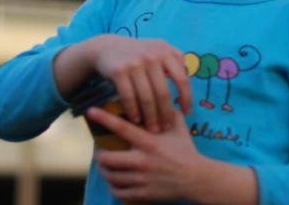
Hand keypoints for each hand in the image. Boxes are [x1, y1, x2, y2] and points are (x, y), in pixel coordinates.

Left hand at [88, 106, 202, 202]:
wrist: (197, 179)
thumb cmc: (187, 151)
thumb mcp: (179, 129)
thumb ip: (168, 111)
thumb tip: (162, 96)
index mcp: (149, 142)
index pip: (122, 128)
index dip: (104, 119)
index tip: (91, 111)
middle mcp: (143, 161)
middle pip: (108, 159)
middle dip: (99, 155)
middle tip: (99, 152)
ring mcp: (141, 179)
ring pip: (111, 177)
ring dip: (105, 171)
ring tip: (106, 167)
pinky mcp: (142, 194)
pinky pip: (118, 192)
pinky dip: (113, 186)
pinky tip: (116, 182)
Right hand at [92, 35, 191, 132]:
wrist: (108, 47)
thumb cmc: (139, 53)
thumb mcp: (158, 50)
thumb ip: (174, 62)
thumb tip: (187, 87)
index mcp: (166, 52)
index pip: (182, 79)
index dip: (186, 98)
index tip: (186, 113)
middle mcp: (152, 56)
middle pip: (163, 92)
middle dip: (166, 113)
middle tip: (166, 127)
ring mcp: (135, 63)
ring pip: (147, 97)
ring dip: (150, 117)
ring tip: (153, 129)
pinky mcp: (119, 71)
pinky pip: (129, 96)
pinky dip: (133, 111)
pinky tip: (136, 120)